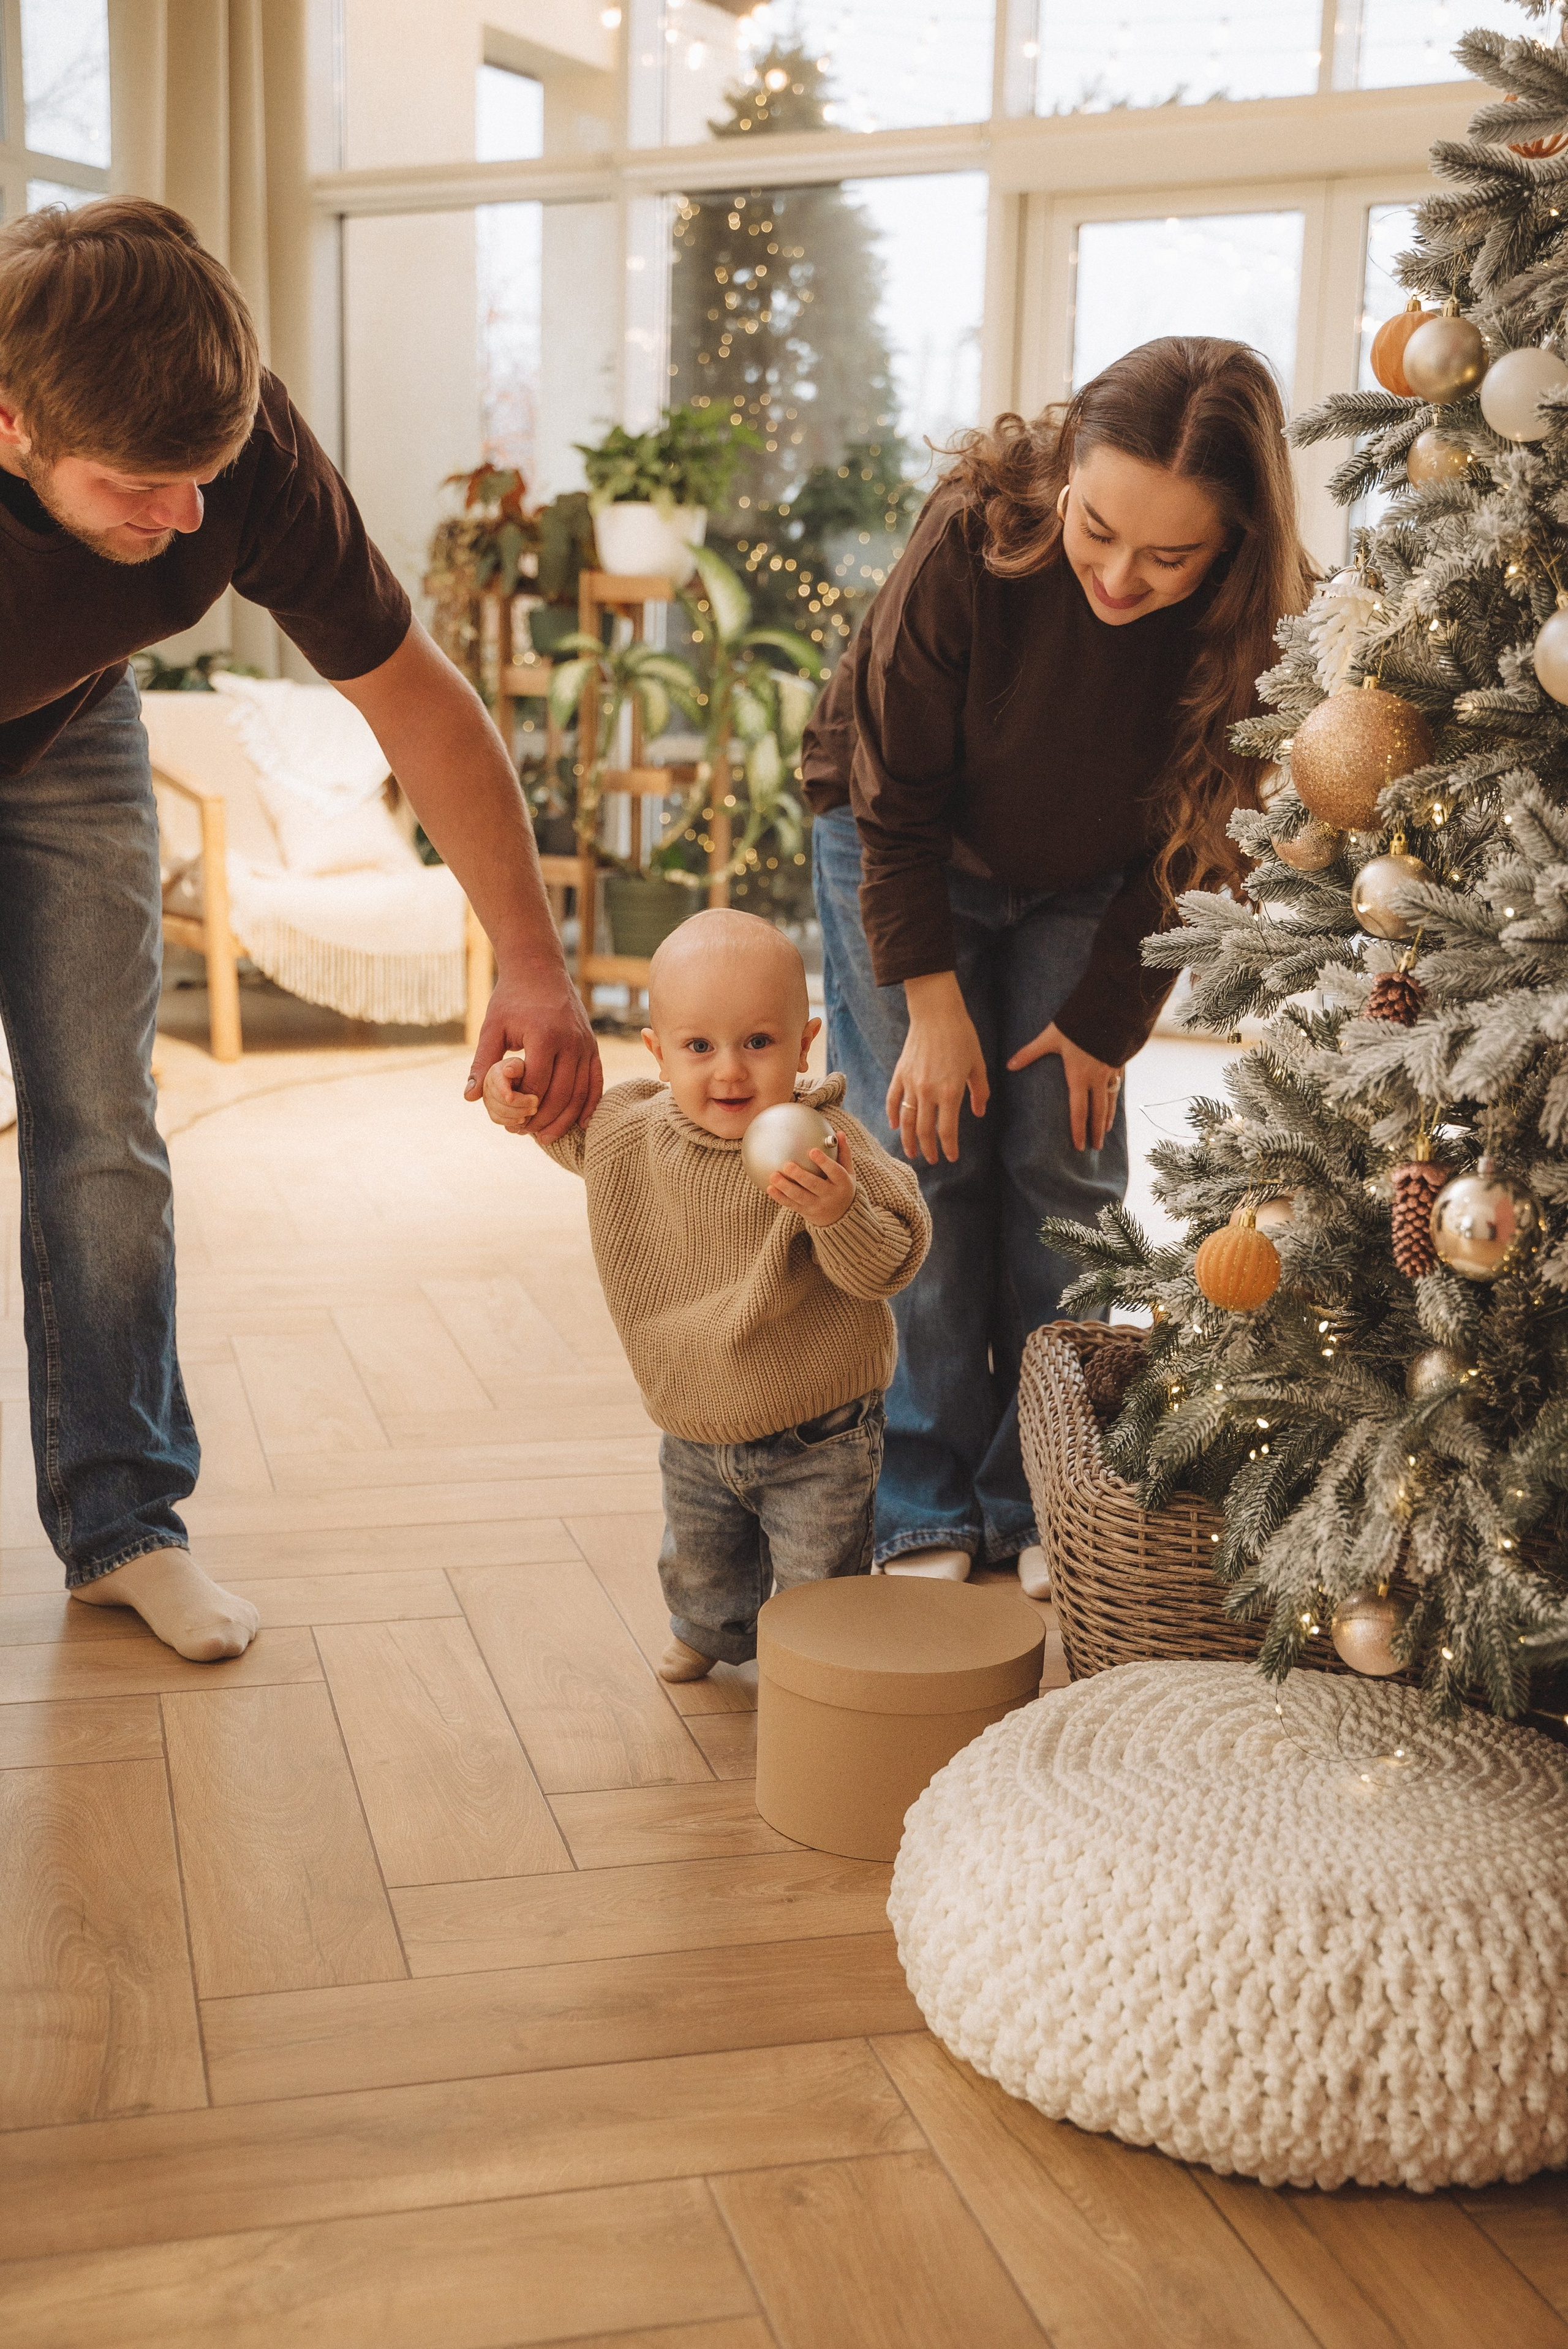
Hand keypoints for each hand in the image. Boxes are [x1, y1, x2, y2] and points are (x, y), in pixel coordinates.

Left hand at [464, 969, 601, 1142]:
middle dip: (543, 1120)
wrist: (539, 969)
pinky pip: (596, 1082)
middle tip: (526, 1134)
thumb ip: (483, 1062)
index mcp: (544, 1036)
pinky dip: (590, 1105)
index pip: (537, 1085)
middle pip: (561, 1094)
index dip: (523, 1109)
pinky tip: (582, 1124)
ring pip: (581, 1093)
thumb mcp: (492, 1027)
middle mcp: (571, 1041)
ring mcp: (586, 1044)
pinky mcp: (593, 1046)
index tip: (510, 1123)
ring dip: (565, 1119)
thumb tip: (470, 1097)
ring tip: (546, 1137)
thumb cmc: (511, 999)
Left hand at [767, 1130, 856, 1226]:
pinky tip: (769, 1188)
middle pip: (815, 1185)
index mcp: (842, 1183)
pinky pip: (791, 1204)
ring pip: (800, 1196)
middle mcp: (830, 1196)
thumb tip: (839, 1133)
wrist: (840, 1216)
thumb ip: (843, 1153)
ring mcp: (817, 1206)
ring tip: (773, 1175)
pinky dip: (780, 1197)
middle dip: (800, 1176)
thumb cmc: (842, 1186)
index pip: (835, 1172)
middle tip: (787, 1165)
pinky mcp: (805, 1212)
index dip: (824, 1162)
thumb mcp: (848, 1172)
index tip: (812, 1151)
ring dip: (785, 1187)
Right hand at [887, 971, 988, 1163]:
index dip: (950, 1148)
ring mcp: (911, 1084)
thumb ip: (980, 1091)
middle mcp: (928, 1092)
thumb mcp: (978, 1065)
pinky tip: (894, 1127)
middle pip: (925, 1131)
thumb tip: (979, 1112)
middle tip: (931, 1160)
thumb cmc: (962, 1036)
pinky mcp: (900, 1074)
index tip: (952, 1157)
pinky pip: (892, 1100)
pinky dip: (892, 1115)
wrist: (936, 1013)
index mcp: (950, 1092)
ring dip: (908, 1140)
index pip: (947, 1130)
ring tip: (911, 1152)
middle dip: (928, 1149)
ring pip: (906, 1120)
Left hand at [1007, 1020, 1122, 1150]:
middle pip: (1097, 1111)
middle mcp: (1097, 1078)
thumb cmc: (1077, 1024)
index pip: (1078, 1111)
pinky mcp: (1119, 1062)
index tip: (1079, 1146)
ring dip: (1107, 1118)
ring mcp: (1111, 1071)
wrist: (1109, 1009)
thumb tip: (1009, 1065)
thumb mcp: (1050, 1037)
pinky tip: (1114, 1102)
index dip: (1078, 1130)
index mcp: (1079, 1077)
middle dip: (1096, 1131)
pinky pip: (1118, 1086)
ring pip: (1110, 1101)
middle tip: (1095, 1147)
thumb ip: (1030, 1052)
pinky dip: (1115, 1098)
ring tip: (1106, 1131)